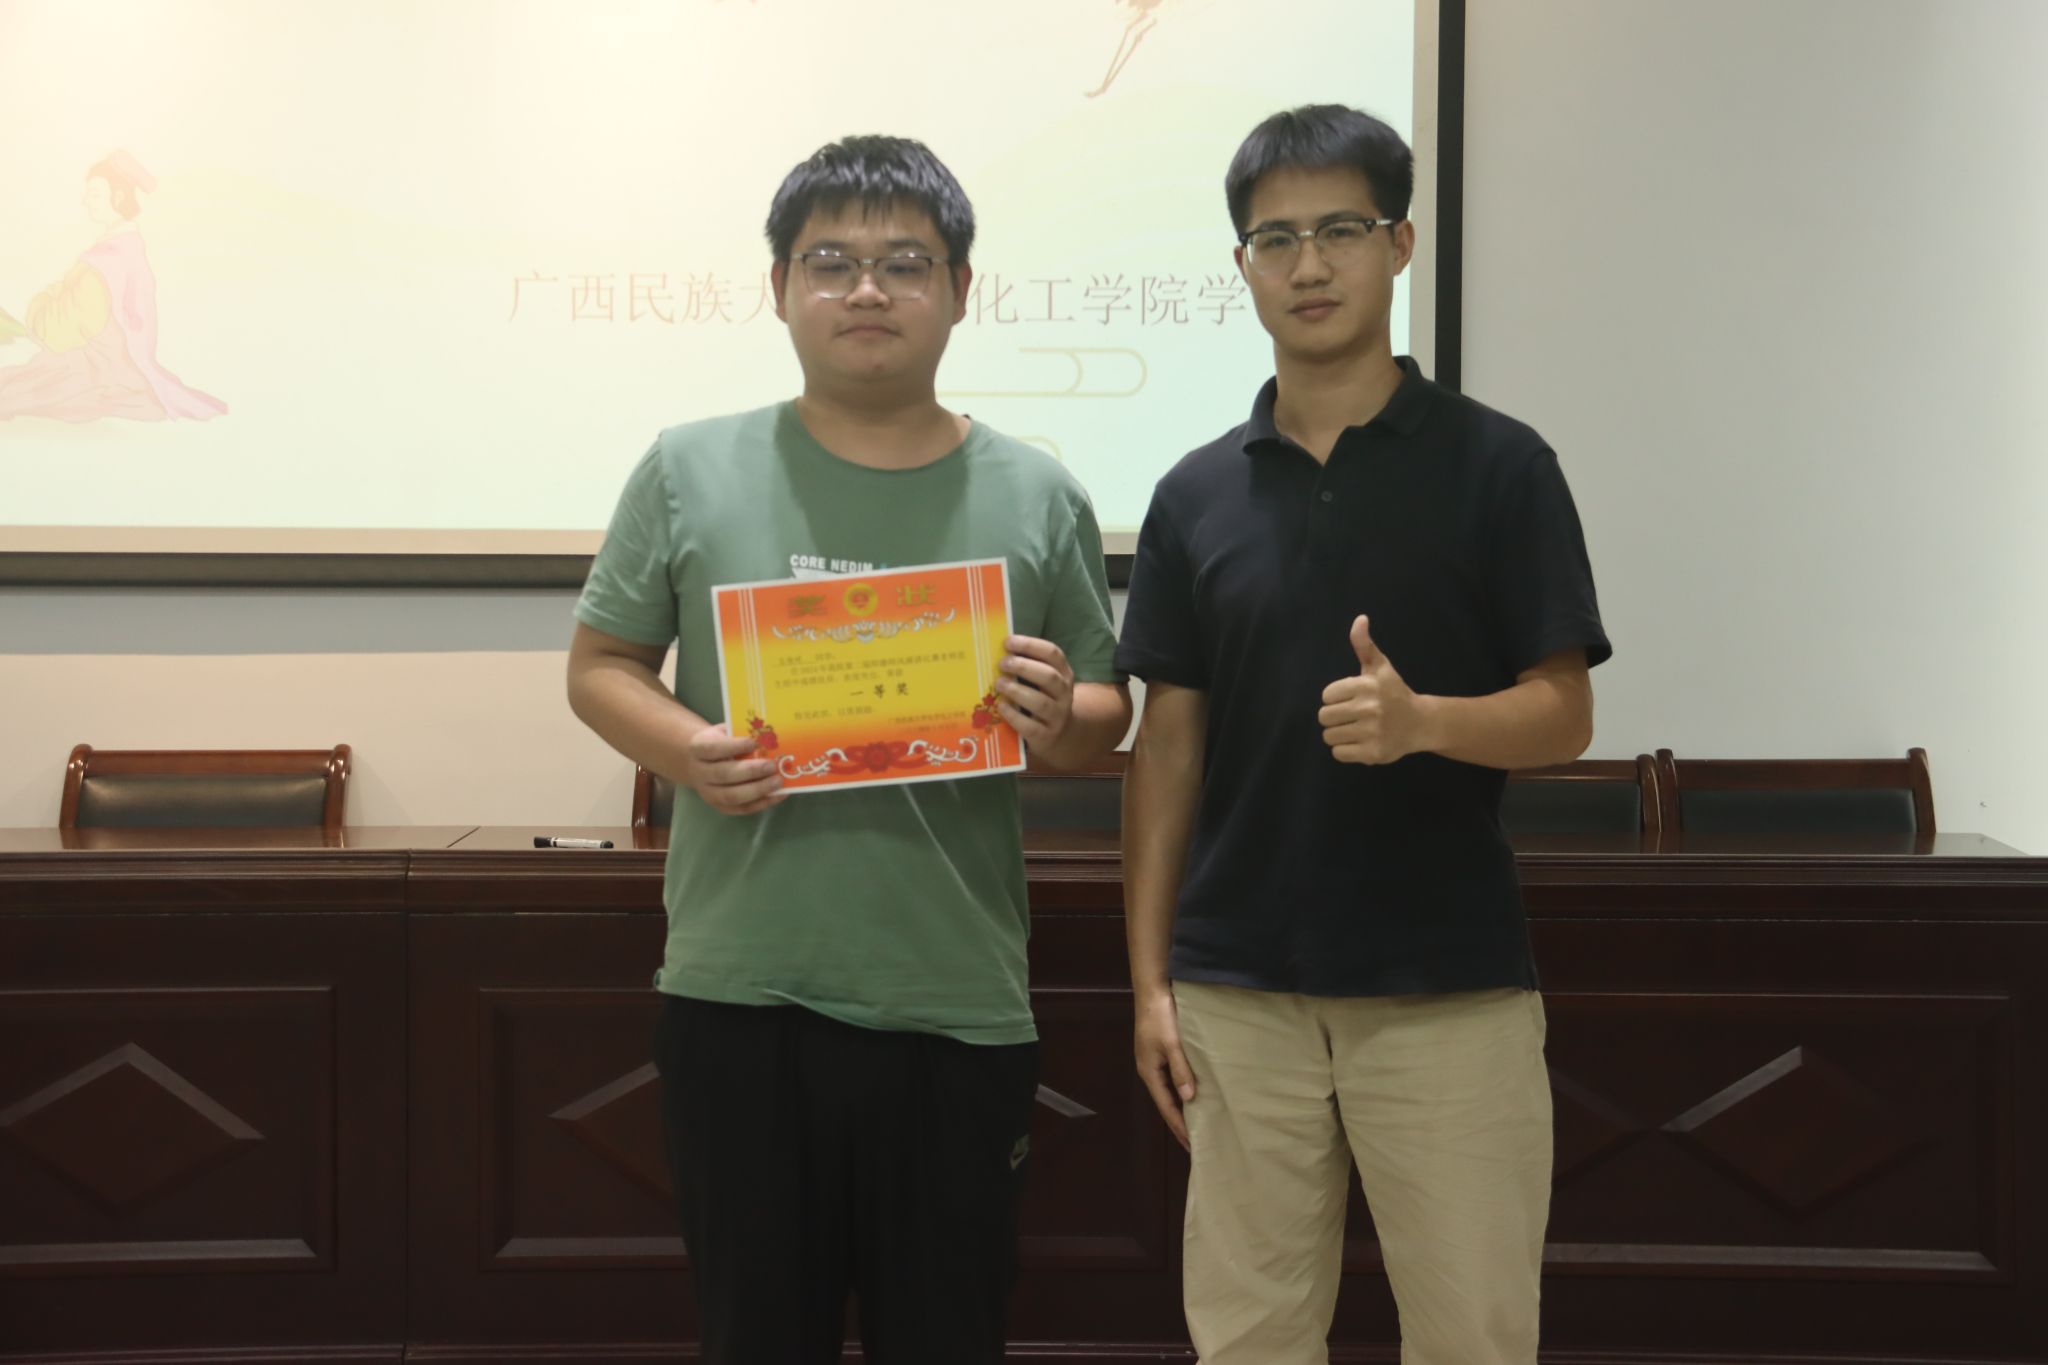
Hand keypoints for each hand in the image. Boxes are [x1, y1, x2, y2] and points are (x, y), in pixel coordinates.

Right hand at [682, 722, 786, 814]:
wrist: (699, 761)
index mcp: (698, 748)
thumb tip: (770, 738)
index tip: (755, 742)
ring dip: (757, 790)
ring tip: (778, 782)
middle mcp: (700, 772)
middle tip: (772, 766)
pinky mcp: (719, 806)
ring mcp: (708, 792)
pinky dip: (762, 803)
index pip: (714, 748)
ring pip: (731, 796)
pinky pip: (741, 809)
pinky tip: (778, 795)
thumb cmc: (720, 742)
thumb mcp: (725, 731)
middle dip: (750, 771)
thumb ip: (742, 734)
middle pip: (723, 775)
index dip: (735, 746)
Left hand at [993, 634, 1074, 751]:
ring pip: (1041, 703)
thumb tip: (995, 651)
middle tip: (1002, 663)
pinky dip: (1014, 715)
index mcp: (1064, 674)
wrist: (1060, 734)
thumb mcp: (1041, 682)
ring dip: (1017, 691)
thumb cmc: (1042, 700)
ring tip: (999, 684)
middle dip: (1024, 667)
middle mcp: (1064, 694)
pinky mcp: (1046, 736)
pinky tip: (1001, 706)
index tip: (1008, 642)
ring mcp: (1057, 717)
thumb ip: (1026, 667)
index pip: (1053, 654)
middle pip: (1049, 677)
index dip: (1031, 645)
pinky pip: (1030, 726)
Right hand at [1133, 990, 1196, 1151]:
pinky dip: (1183, 1089)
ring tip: (1198, 1122)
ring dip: (1183, 1107)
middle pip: (1167, 1102)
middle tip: (1197, 1141)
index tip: (1192, 1145)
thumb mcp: (1172, 1044)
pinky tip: (1195, 1093)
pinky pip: (1173, 1078)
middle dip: (1180, 1122)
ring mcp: (1155, 1061)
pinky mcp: (1162, 1051)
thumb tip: (1189, 1098)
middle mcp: (1151, 1070)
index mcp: (1149, 1072)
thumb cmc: (1162, 1017)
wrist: (1153, 990)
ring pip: (1171, 1091)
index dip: (1179, 1126)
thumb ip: (1181, 1070)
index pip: (1166, 1107)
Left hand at [1319, 615, 1427, 764]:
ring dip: (1338, 735)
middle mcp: (1369, 708)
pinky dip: (1345, 751)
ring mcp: (1371, 732)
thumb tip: (1360, 619)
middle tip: (1351, 717)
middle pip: (1325, 717)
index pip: (1326, 695)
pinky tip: (1360, 743)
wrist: (1421, 723)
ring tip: (1355, 730)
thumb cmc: (1395, 693)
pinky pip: (1339, 754)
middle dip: (1335, 718)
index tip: (1351, 700)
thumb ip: (1364, 645)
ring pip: (1329, 736)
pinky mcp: (1373, 753)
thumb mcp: (1380, 667)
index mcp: (1367, 685)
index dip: (1335, 698)